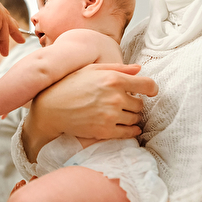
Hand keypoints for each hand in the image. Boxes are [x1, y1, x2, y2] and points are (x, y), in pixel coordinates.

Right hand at [23, 63, 157, 160]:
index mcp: (113, 79)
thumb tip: (139, 69)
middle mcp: (115, 97)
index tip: (149, 92)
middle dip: (134, 103)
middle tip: (123, 102)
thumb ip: (118, 68)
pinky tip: (127, 127)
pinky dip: (131, 131)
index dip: (151, 89)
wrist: (50, 108)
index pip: (147, 85)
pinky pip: (128, 133)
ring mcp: (111, 116)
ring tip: (119, 113)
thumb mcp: (92, 69)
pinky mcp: (105, 131)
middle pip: (140, 104)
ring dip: (131, 116)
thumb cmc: (70, 85)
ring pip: (135, 119)